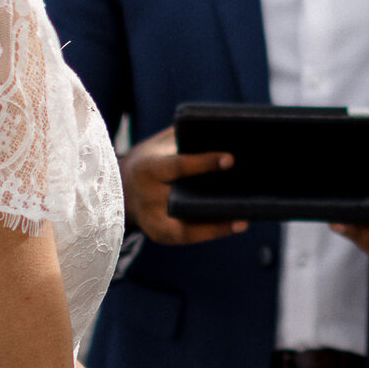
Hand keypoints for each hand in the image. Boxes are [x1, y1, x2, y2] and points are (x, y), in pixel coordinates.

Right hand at [121, 126, 247, 246]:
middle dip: (212, 200)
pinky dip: (212, 231)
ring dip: (216, 224)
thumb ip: (186, 137)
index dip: (203, 163)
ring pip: (186, 228)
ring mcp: (152, 219)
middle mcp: (148, 196)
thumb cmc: (153, 160)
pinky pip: (188, 236)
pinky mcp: (159, 234)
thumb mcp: (162, 143)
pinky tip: (237, 224)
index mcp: (149, 168)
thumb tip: (223, 130)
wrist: (122, 188)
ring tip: (244, 217)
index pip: (177, 166)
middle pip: (182, 201)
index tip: (230, 159)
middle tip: (246, 196)